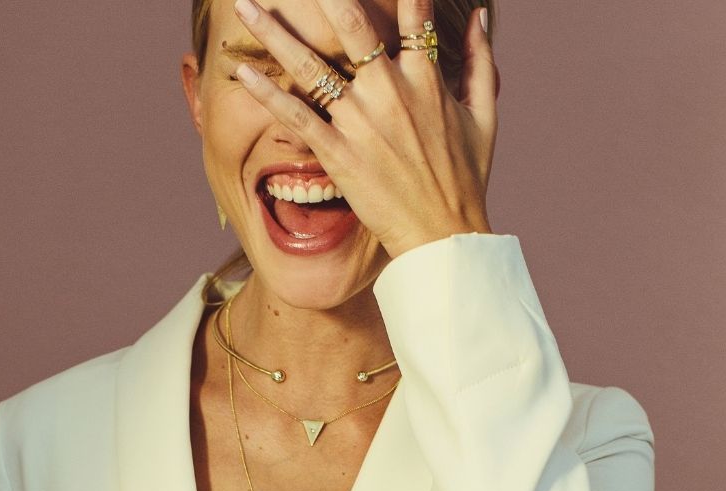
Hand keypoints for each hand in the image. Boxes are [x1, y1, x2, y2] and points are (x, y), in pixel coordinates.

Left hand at [232, 0, 497, 257]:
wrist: (443, 233)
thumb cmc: (466, 177)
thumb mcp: (485, 114)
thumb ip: (480, 60)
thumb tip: (479, 15)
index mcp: (427, 78)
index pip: (412, 14)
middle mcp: (390, 91)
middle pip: (352, 25)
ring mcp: (360, 122)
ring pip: (310, 65)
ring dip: (273, 33)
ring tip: (245, 6)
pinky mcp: (337, 152)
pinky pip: (295, 116)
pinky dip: (266, 93)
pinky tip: (241, 71)